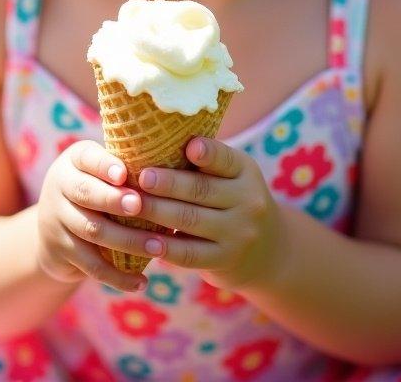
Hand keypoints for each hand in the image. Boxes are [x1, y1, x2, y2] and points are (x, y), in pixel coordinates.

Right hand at [36, 139, 164, 292]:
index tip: (125, 173)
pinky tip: (142, 282)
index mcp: (75, 159)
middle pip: (85, 192)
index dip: (105, 166)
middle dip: (114, 200)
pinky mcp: (60, 251)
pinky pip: (91, 266)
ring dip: (127, 240)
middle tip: (141, 206)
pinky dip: (117, 276)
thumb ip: (131, 163)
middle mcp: (60, 185)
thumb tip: (187, 152)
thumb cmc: (98, 187)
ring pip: (92, 230)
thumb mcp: (103, 170)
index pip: (87, 158)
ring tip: (157, 247)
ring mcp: (56, 219)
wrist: (53, 227)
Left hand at [135, 137, 285, 289]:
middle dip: (168, 183)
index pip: (225, 159)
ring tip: (133, 204)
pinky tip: (147, 242)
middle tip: (141, 177)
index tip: (188, 147)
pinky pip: (190, 253)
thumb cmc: (231, 199)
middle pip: (201, 189)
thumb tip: (154, 141)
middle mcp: (247, 200)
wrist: (267, 250)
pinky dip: (167, 248)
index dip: (208, 153)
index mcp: (244, 171)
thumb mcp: (231, 176)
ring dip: (158, 212)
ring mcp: (238, 232)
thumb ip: (204, 163)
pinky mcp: (224, 259)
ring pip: (191, 220)